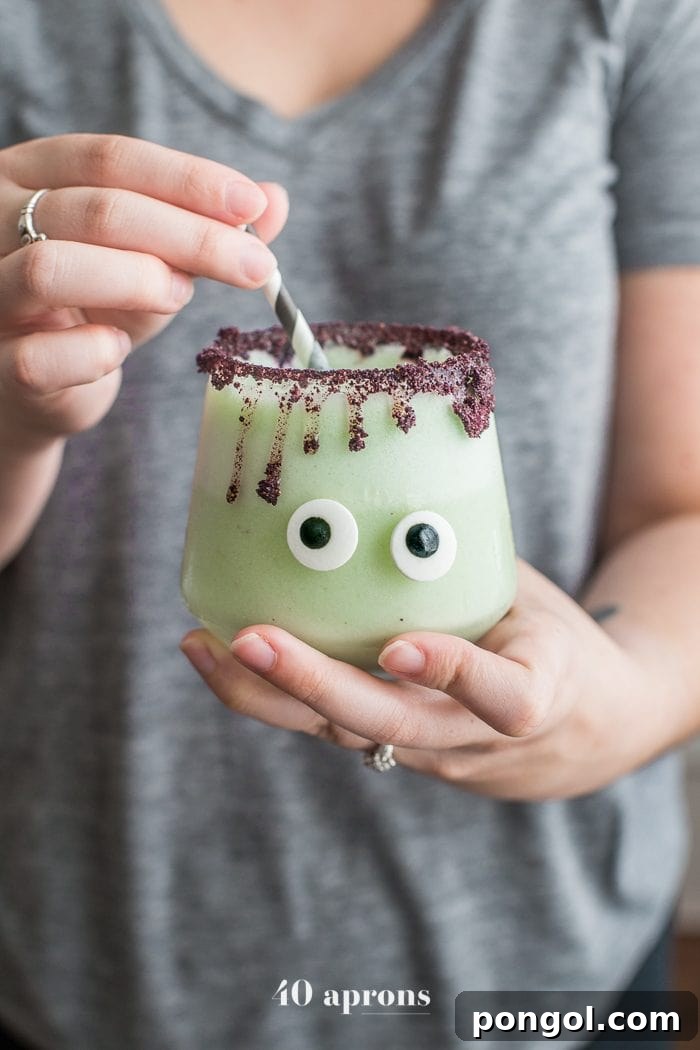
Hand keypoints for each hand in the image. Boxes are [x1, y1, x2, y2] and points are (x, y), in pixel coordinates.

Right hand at [0, 134, 287, 442]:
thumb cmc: (92, 311)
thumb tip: (275, 199)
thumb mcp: (153, 262)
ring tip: (178, 298)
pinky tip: (118, 350)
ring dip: (137, 281)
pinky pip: (39, 357)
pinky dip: (94, 353)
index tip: (251, 206)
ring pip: (53, 268)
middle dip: (190, 236)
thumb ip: (205, 229)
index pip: (110, 159)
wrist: (37, 390)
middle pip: (96, 209)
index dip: (187, 180)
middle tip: (255, 266)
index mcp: (30, 176)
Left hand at [180, 560, 673, 800]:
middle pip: (393, 727)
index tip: (401, 650)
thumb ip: (469, 566)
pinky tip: (223, 654)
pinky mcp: (395, 753)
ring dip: (269, 696)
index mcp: (537, 694)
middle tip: (249, 640)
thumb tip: (392, 477)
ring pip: (345, 735)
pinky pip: (331, 727)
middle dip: (314, 685)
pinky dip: (275, 696)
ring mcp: (431, 754)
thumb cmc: (554, 644)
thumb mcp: (537, 600)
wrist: (583, 729)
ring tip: (203, 646)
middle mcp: (475, 738)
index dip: (452, 675)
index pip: (503, 698)